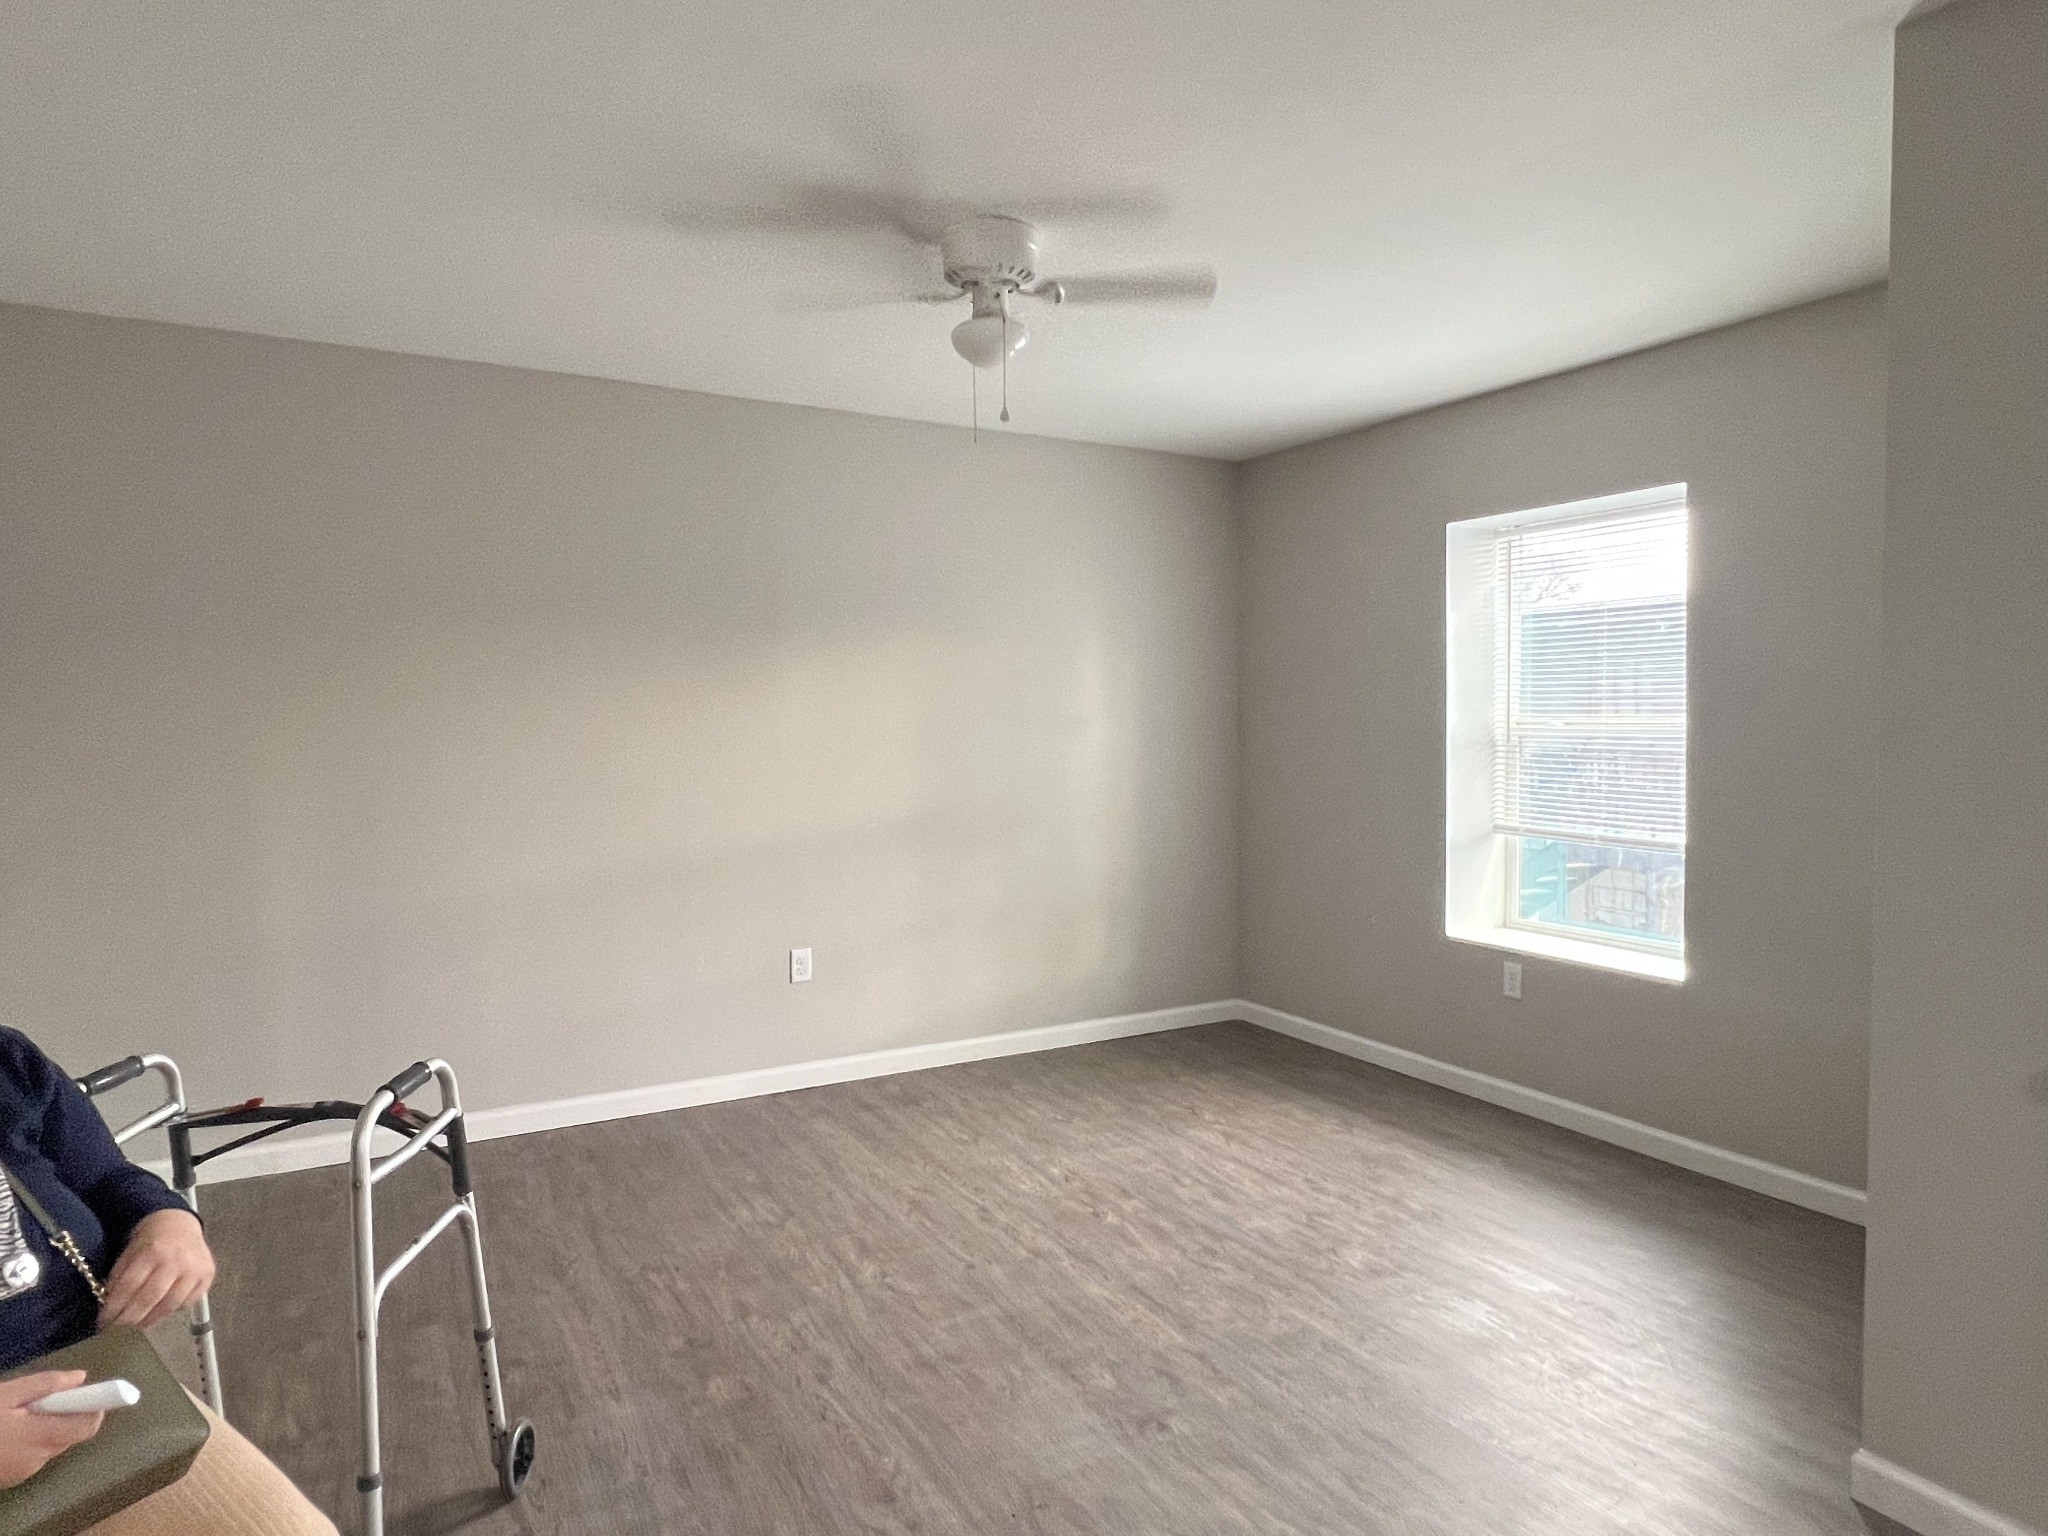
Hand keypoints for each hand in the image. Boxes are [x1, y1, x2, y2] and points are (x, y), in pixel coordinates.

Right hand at [0, 1371, 103, 1487]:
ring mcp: (24, 1473)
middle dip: (65, 1415)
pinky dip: (30, 1440)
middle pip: (69, 1435)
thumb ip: (46, 1384)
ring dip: (46, 1427)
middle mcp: (38, 1460)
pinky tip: (7, 1430)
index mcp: (40, 1437)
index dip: (98, 1408)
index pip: (88, 1427)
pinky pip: (33, 1455)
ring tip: (18, 1413)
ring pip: (50, 1445)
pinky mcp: (11, 1479)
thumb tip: (81, 1377)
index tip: (98, 1392)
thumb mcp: (7, 1394)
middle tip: (43, 1397)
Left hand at [101, 1209, 215, 1329]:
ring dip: (150, 1319)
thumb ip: (119, 1277)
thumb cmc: (151, 1241)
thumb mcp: (130, 1253)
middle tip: (118, 1327)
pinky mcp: (207, 1276)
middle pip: (150, 1298)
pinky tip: (160, 1311)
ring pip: (170, 1304)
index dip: (115, 1306)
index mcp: (154, 1251)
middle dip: (131, 1317)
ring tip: (138, 1324)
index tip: (104, 1320)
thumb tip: (110, 1306)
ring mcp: (195, 1269)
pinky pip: (187, 1302)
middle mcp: (177, 1260)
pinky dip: (171, 1311)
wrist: (180, 1225)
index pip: (130, 1285)